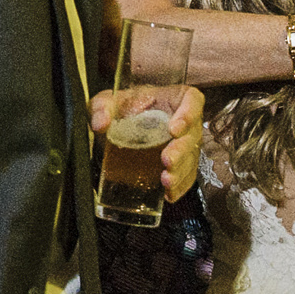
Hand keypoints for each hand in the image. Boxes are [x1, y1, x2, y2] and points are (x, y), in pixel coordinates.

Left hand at [94, 86, 205, 202]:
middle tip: (167, 160)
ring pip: (191, 158)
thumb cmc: (121, 108)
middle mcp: (184, 121)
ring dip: (181, 172)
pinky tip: (168, 195)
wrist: (120, 126)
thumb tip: (101, 124)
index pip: (192, 99)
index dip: (189, 113)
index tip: (174, 129)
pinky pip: (187, 176)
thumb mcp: (107, 102)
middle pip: (193, 134)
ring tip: (166, 182)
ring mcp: (184, 144)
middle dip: (182, 150)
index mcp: (172, 98)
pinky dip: (180, 187)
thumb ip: (101, 108)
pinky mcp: (181, 164)